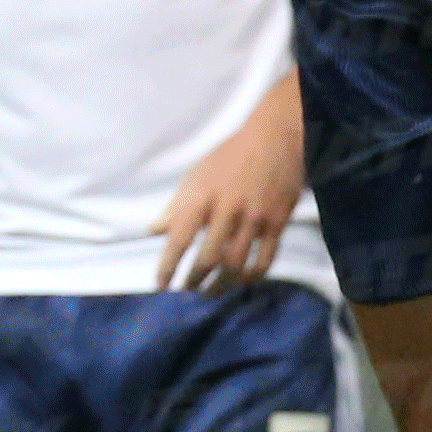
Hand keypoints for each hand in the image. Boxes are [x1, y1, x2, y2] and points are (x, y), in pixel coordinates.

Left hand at [154, 124, 298, 290]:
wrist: (275, 139)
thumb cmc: (230, 157)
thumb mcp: (197, 175)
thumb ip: (176, 206)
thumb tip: (154, 230)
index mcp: (201, 196)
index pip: (179, 238)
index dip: (168, 266)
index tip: (162, 285)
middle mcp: (227, 209)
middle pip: (208, 258)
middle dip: (195, 279)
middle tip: (189, 289)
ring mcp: (254, 217)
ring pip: (236, 264)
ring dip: (222, 284)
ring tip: (212, 291)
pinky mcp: (277, 222)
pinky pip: (265, 259)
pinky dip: (253, 276)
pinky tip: (243, 282)